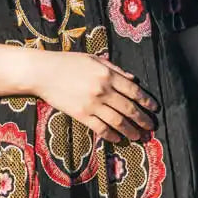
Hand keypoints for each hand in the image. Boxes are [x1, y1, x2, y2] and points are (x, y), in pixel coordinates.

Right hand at [34, 52, 157, 142]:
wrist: (43, 72)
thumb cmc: (68, 63)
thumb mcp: (94, 59)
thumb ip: (115, 69)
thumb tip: (134, 79)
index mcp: (108, 74)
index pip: (134, 90)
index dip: (147, 101)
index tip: (154, 108)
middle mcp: (103, 90)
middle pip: (129, 108)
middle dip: (143, 119)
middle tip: (151, 127)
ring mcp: (92, 104)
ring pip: (118, 121)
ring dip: (130, 131)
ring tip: (138, 136)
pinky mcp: (81, 115)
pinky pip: (100, 128)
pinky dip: (112, 135)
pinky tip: (118, 138)